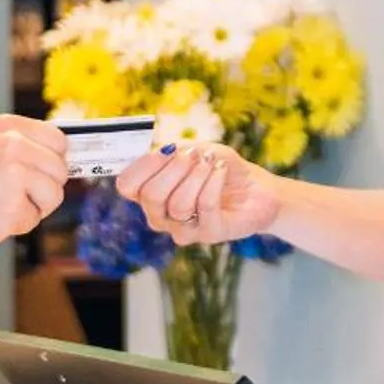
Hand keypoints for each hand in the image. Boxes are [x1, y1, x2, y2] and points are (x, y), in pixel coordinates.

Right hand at [0, 115, 68, 255]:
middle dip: (46, 188)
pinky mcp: (12, 205)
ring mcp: (13, 173)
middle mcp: (12, 144)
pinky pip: (34, 219)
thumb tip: (59, 154)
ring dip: (35, 208)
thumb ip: (15, 145)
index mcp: (5, 127)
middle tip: (19, 197)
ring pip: (54, 195)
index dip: (55, 160)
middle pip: (60, 169)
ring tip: (4, 207)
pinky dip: (17, 225)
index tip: (48, 173)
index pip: (57, 139)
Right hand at [117, 143, 281, 245]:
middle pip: (150, 196)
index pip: (127, 186)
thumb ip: (175, 151)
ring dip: (197, 176)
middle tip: (194, 154)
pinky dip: (213, 182)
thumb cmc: (219, 167)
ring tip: (211, 163)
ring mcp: (183, 229)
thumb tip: (165, 151)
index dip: (143, 165)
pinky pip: (204, 207)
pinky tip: (221, 170)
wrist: (256, 188)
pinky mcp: (209, 234)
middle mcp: (160, 216)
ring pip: (177, 204)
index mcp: (149, 194)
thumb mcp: (196, 150)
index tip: (168, 149)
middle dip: (173, 169)